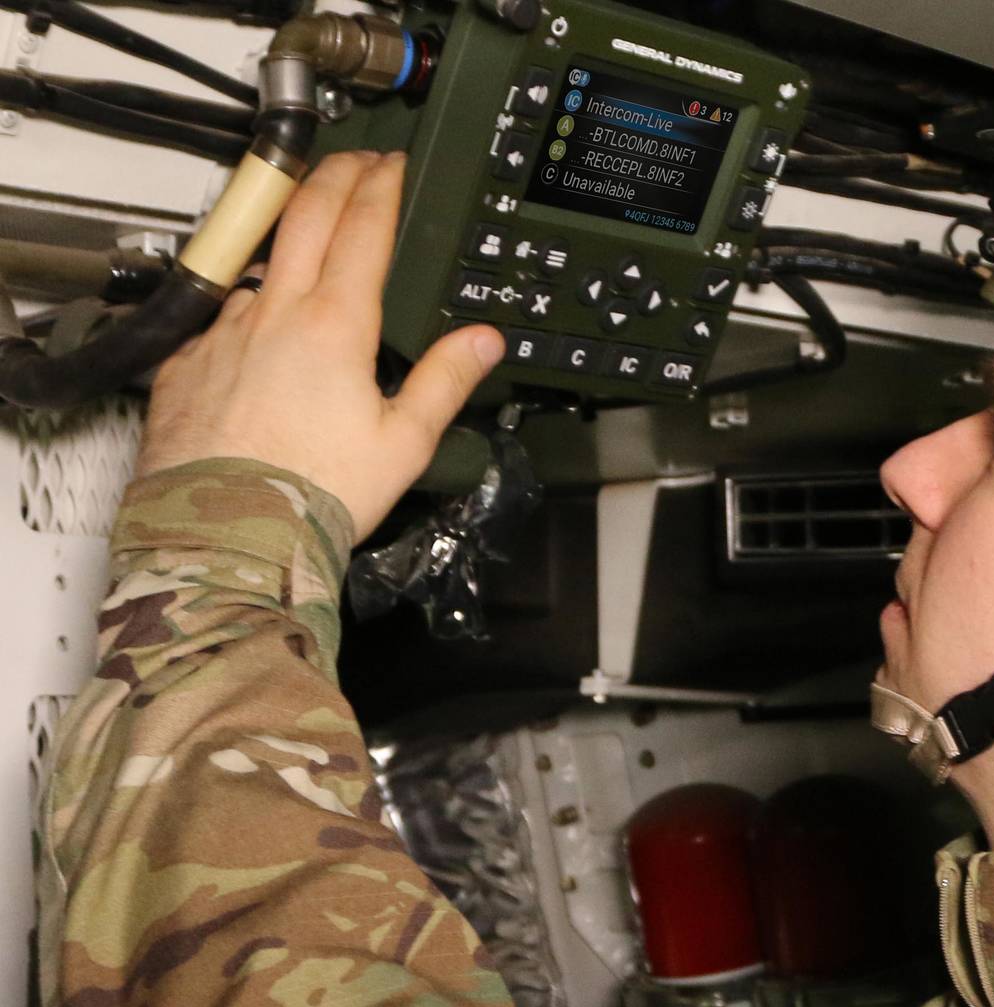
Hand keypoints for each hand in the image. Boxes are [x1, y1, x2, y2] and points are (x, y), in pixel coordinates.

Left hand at [138, 150, 505, 542]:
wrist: (225, 532)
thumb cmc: (314, 493)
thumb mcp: (405, 442)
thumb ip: (444, 381)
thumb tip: (480, 341)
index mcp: (334, 325)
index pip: (362, 226)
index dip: (382, 185)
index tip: (394, 165)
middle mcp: (273, 314)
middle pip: (305, 215)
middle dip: (335, 177)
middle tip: (356, 162)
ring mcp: (224, 333)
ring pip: (261, 263)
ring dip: (290, 241)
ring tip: (311, 245)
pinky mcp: (186, 362)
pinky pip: (222, 316)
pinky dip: (249, 307)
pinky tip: (262, 329)